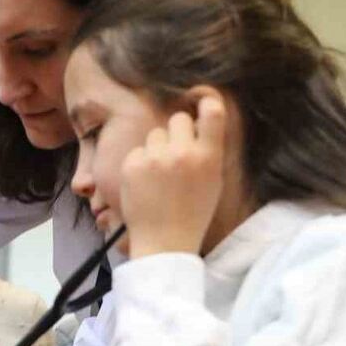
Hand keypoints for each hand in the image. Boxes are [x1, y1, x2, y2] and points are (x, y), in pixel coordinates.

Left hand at [121, 94, 227, 258]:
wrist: (164, 242)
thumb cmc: (192, 214)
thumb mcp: (213, 182)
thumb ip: (208, 151)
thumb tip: (200, 120)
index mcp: (208, 157)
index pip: (213, 111)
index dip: (207, 103)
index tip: (202, 105)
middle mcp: (182, 153)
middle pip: (178, 118)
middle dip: (177, 132)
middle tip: (176, 155)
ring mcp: (155, 158)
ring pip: (156, 134)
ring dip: (157, 148)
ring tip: (160, 175)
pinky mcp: (132, 165)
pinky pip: (138, 151)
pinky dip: (140, 163)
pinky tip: (145, 184)